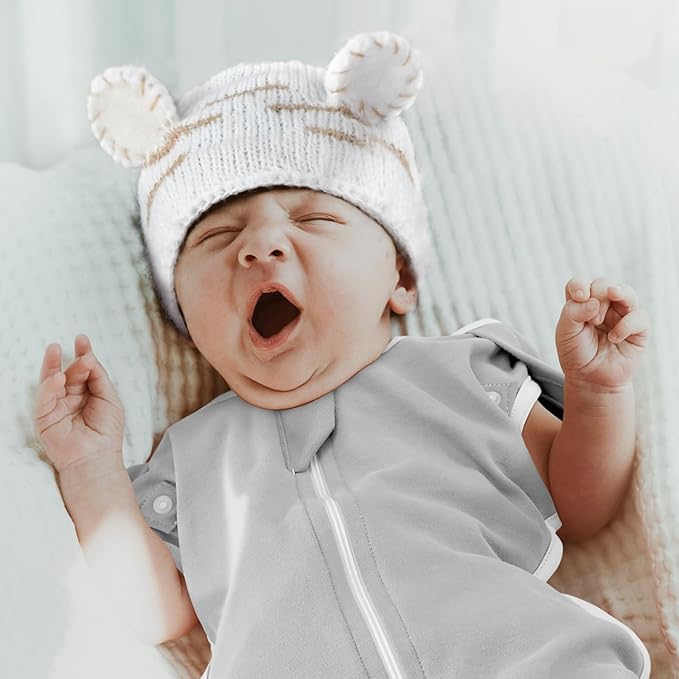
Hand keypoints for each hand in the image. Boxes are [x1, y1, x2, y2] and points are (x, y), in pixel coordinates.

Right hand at [33, 334, 124, 473]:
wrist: (98, 457)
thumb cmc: (107, 431)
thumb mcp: (109, 398)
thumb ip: (99, 377)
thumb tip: (89, 357)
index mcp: (86, 393)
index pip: (82, 370)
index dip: (82, 354)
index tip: (82, 339)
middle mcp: (70, 398)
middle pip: (69, 373)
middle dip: (73, 359)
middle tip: (79, 347)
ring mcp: (56, 407)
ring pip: (52, 381)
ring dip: (55, 366)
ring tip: (57, 351)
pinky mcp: (45, 418)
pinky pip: (45, 398)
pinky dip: (49, 386)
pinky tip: (57, 377)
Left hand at [555, 277, 649, 391]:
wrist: (590, 379)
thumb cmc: (576, 354)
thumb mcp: (565, 333)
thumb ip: (573, 312)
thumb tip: (592, 300)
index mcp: (581, 304)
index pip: (580, 283)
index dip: (580, 285)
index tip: (579, 296)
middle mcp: (602, 305)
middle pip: (603, 284)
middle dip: (597, 295)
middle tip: (591, 319)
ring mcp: (621, 314)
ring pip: (626, 292)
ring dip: (616, 297)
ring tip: (602, 317)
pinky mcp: (638, 329)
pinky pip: (639, 316)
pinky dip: (626, 324)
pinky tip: (614, 337)